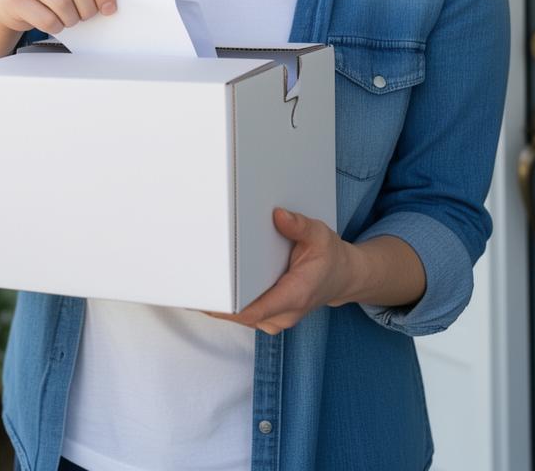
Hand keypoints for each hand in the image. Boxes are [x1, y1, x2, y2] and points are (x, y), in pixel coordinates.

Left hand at [201, 208, 358, 334]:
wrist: (341, 277)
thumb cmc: (329, 257)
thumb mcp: (320, 235)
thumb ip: (299, 226)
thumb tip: (279, 215)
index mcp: (295, 295)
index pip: (256, 310)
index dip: (230, 307)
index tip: (209, 296)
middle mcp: (283, 314)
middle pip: (241, 315)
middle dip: (217, 302)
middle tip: (192, 281)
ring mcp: (274, 319)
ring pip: (239, 318)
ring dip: (219, 305)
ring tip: (197, 283)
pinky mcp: (268, 317)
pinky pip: (243, 315)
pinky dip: (227, 305)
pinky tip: (212, 290)